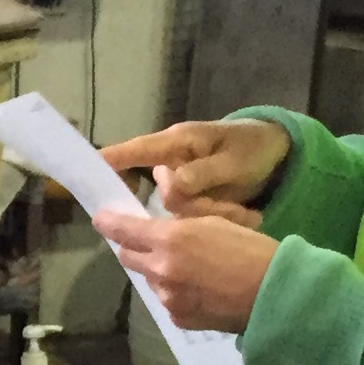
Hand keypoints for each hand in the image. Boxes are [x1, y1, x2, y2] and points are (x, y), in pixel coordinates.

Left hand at [93, 204, 280, 333]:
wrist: (275, 295)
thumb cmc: (252, 250)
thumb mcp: (218, 220)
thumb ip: (183, 215)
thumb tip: (162, 192)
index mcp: (170, 239)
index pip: (123, 230)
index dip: (109, 223)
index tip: (100, 218)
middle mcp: (160, 270)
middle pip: (129, 257)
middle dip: (134, 247)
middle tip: (151, 241)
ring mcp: (167, 298)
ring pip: (150, 279)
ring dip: (158, 270)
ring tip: (189, 267)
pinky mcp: (178, 318)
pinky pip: (167, 300)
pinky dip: (175, 292)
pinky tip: (200, 289)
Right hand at [99, 118, 290, 216]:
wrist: (277, 153)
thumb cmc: (253, 147)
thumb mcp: (233, 160)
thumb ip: (201, 174)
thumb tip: (168, 187)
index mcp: (177, 144)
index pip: (135, 151)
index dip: (110, 162)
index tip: (86, 173)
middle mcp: (172, 164)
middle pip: (163, 197)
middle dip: (197, 210)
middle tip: (236, 211)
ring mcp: (181, 184)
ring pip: (180, 214)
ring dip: (214, 216)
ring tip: (246, 211)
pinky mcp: (192, 200)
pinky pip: (192, 219)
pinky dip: (219, 220)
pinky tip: (244, 215)